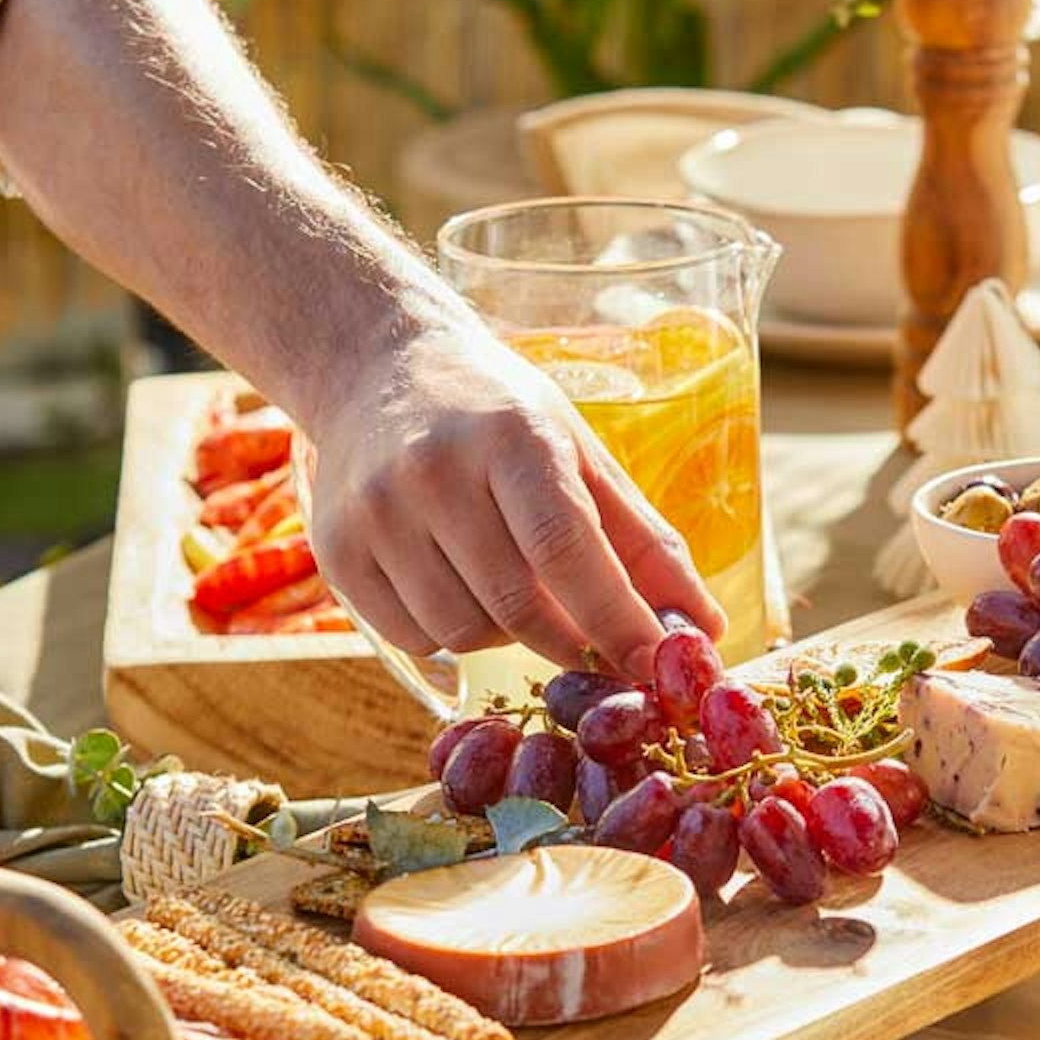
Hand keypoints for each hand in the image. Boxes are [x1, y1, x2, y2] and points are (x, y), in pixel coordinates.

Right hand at [304, 320, 725, 678]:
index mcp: (511, 436)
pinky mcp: (335, 552)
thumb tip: (704, 628)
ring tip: (515, 583)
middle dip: (571, 644)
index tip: (660, 669)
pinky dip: (453, 633)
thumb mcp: (580, 454)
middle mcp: (433, 471)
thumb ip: (644, 543)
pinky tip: (460, 584)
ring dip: (509, 635)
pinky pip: (414, 638)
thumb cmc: (499, 417)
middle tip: (596, 644)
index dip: (618, 621)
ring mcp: (375, 514)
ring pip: (464, 634)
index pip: (568, 549)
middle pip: (517, 607)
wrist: (377, 371)